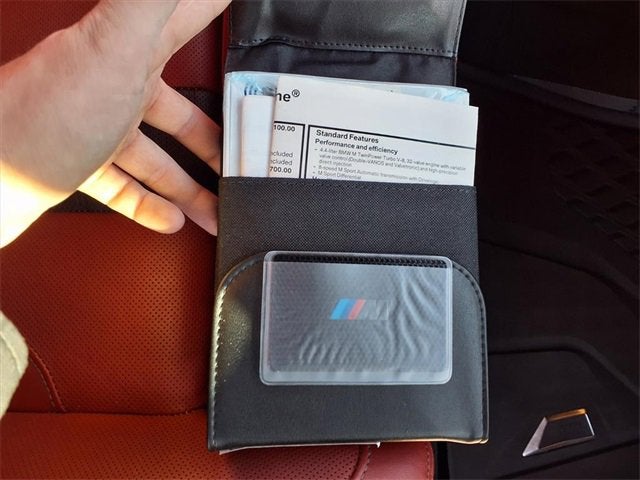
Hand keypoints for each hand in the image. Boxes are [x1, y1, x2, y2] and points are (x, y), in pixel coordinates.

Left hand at [0, 0, 229, 246]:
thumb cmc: (45, 114)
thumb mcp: (115, 48)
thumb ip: (153, 3)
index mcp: (132, 50)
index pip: (188, 16)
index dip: (215, 9)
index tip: (238, 10)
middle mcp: (118, 83)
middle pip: (184, 109)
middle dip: (218, 133)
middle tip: (244, 148)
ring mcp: (100, 126)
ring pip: (159, 156)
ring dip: (192, 183)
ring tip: (219, 202)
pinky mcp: (82, 164)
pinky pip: (126, 187)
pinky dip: (150, 204)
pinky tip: (170, 218)